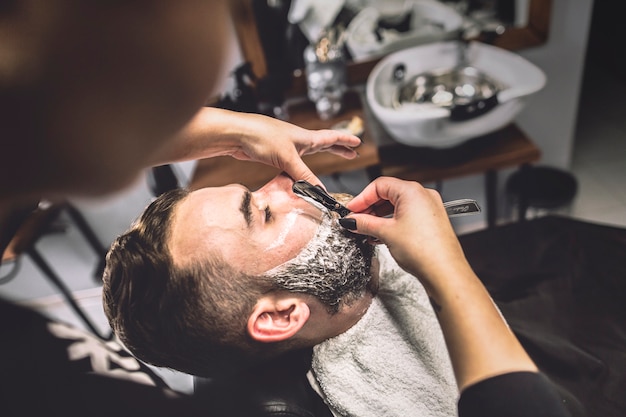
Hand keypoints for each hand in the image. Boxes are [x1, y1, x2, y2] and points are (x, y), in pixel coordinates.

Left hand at [229, 113, 360, 185]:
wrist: (236, 134)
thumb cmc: (261, 137)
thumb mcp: (287, 158)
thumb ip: (304, 176)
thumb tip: (320, 192)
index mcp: (305, 138)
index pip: (331, 138)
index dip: (345, 141)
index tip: (358, 142)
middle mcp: (297, 141)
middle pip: (323, 144)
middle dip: (337, 149)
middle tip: (350, 153)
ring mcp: (285, 147)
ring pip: (307, 154)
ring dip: (319, 158)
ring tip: (327, 162)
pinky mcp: (273, 154)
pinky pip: (293, 164)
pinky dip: (300, 170)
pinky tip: (298, 177)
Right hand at [342, 177, 466, 280]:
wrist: (445, 272)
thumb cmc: (424, 250)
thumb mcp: (386, 233)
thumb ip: (365, 223)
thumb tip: (352, 220)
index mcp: (412, 191)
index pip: (379, 185)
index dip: (361, 198)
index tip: (351, 210)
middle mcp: (423, 195)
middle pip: (388, 194)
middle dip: (370, 208)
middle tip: (356, 220)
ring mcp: (429, 208)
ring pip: (397, 206)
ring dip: (380, 217)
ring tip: (367, 230)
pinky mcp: (432, 221)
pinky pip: (407, 215)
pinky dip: (393, 222)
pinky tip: (382, 235)